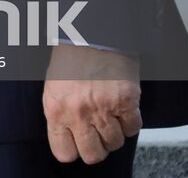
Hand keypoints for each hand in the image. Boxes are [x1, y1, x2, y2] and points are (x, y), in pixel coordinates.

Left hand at [42, 45, 141, 164]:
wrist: (92, 32)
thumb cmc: (71, 57)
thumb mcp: (54, 88)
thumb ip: (60, 115)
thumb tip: (70, 139)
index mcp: (55, 108)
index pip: (64, 152)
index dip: (74, 150)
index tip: (79, 144)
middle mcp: (77, 112)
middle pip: (93, 155)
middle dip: (98, 147)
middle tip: (98, 133)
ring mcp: (102, 108)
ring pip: (115, 143)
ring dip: (115, 132)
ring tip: (110, 114)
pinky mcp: (125, 101)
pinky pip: (133, 129)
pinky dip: (131, 121)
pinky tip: (123, 107)